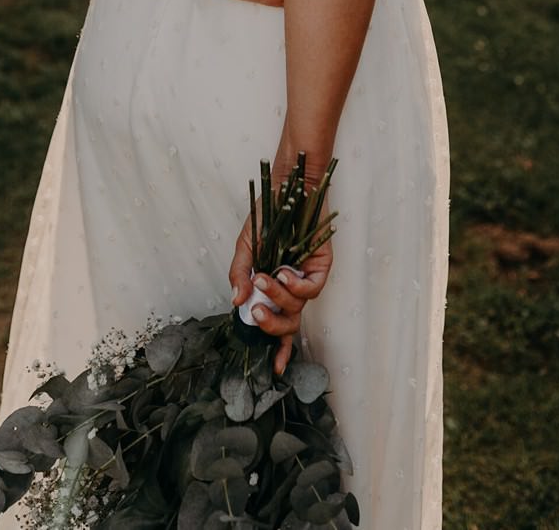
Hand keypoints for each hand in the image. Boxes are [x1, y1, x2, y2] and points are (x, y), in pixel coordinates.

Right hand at [228, 205, 332, 376]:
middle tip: (255, 313)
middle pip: (288, 323)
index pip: (279, 325)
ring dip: (278, 298)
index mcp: (274, 288)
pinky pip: (312, 288)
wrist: (286, 188)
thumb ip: (240, 274)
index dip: (279, 349)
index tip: (276, 370)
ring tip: (265, 277)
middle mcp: (292, 287)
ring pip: (297, 306)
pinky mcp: (321, 266)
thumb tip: (237, 301)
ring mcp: (307, 277)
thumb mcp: (246, 247)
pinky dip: (296, 286)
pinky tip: (283, 273)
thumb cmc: (266, 216)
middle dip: (271, 325)